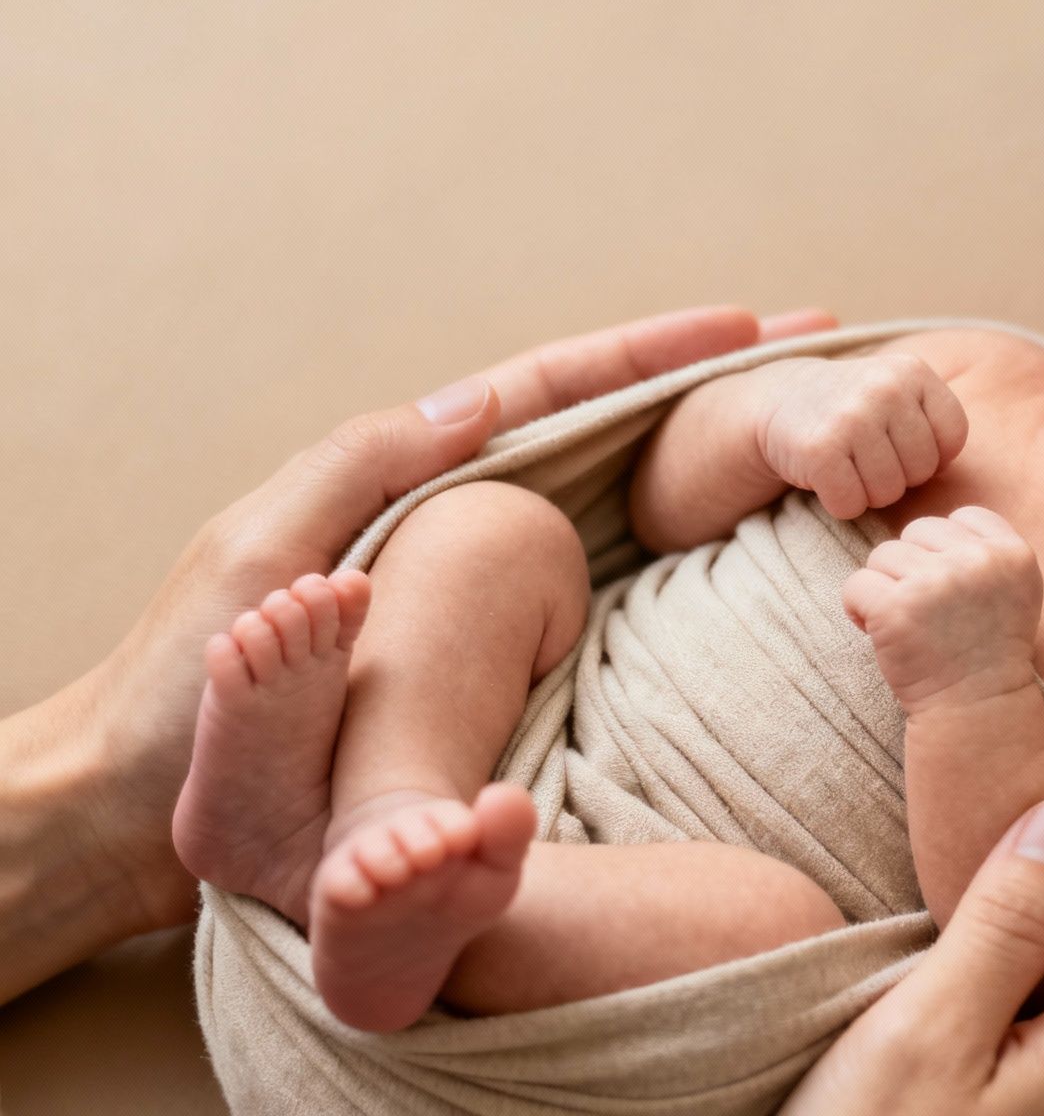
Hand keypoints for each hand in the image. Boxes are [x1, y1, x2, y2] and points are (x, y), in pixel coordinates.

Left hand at [0, 304, 834, 1003]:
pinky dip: (665, 553)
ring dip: (705, 459)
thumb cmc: (187, 690)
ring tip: (800, 432)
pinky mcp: (481, 658)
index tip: (751, 326)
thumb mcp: (262, 552)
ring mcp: (471, 584)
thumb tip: (483, 398)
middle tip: (815, 359)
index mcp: (405, 474)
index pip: (553, 390)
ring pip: (613, 497)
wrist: (138, 808)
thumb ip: (361, 466)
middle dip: (708, 386)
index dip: (654, 354)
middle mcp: (453, 515)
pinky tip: (728, 555)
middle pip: (606, 429)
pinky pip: (592, 584)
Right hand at [756, 355, 968, 519]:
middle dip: (898, 475)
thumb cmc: (856, 411)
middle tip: (867, 455)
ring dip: (868, 491)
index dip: (929, 454)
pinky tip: (827, 476)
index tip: (900, 442)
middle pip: (922, 471)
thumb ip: (939, 423)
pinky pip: (851, 503)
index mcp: (914, 371)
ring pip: (888, 493)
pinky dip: (840, 502)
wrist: (781, 402)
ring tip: (848, 463)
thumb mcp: (902, 397)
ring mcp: (851, 416)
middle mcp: (885, 387)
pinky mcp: (820, 448)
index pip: (953, 439)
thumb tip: (974, 472)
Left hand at [842, 506, 1040, 712]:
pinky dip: (858, 608)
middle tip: (925, 610)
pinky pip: (856, 584)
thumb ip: (985, 552)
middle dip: (912, 566)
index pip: (963, 517)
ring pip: (882, 555)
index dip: (947, 549)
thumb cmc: (988, 652)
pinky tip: (877, 631)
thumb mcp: (1012, 591)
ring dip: (885, 587)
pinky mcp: (896, 607)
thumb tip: (930, 528)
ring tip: (907, 623)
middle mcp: (978, 561)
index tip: (952, 589)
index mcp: (1013, 553)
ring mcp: (936, 582)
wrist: (977, 709)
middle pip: (916, 531)